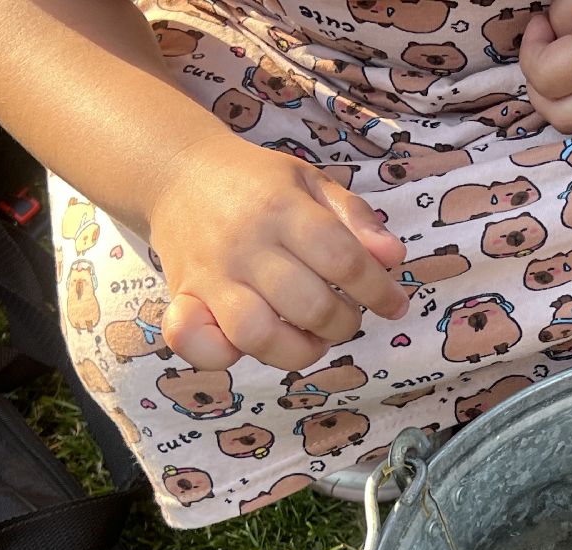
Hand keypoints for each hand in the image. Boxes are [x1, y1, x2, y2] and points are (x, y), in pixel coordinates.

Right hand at [149, 133, 407, 371]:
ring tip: (311, 337)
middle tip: (345, 315)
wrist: (177, 172)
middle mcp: (244, 245)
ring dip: (298, 349)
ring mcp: (210, 276)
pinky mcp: (183, 298)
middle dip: (343, 323)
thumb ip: (357, 219)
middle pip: (309, 306)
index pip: (342, 259)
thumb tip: (393, 258)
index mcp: (281, 208)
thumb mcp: (312, 183)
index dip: (378, 290)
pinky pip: (194, 342)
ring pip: (258, 336)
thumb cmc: (257, 184)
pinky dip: (223, 354)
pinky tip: (249, 344)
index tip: (395, 304)